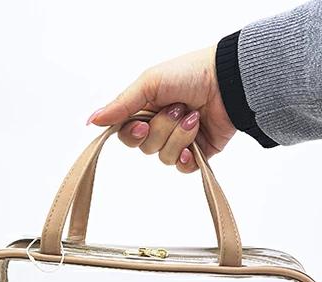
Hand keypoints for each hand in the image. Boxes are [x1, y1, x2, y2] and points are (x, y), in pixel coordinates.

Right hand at [87, 46, 235, 172]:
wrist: (229, 82)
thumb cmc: (190, 73)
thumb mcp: (149, 83)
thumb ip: (121, 105)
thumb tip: (92, 121)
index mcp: (146, 110)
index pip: (126, 135)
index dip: (133, 134)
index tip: (143, 123)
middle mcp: (160, 127)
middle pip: (146, 148)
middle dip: (162, 129)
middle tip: (179, 109)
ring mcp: (179, 142)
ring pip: (165, 157)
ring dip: (180, 136)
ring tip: (194, 116)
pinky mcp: (198, 154)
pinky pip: (183, 168)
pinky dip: (188, 157)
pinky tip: (195, 143)